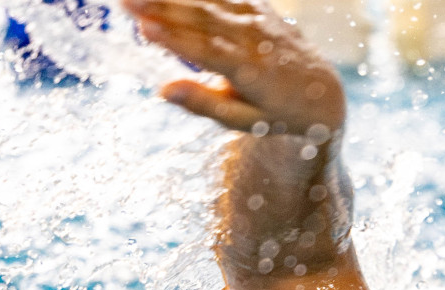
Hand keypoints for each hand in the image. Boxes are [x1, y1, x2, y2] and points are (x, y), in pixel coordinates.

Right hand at [123, 0, 345, 137]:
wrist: (321, 92)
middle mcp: (255, 40)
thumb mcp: (245, 121)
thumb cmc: (277, 113)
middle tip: (123, 1)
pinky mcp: (257, 7)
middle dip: (162, 8)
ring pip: (209, 2)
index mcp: (252, 72)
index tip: (144, 29)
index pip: (208, 51)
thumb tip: (162, 90)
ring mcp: (257, 20)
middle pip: (203, 20)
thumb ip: (204, 105)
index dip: (176, 41)